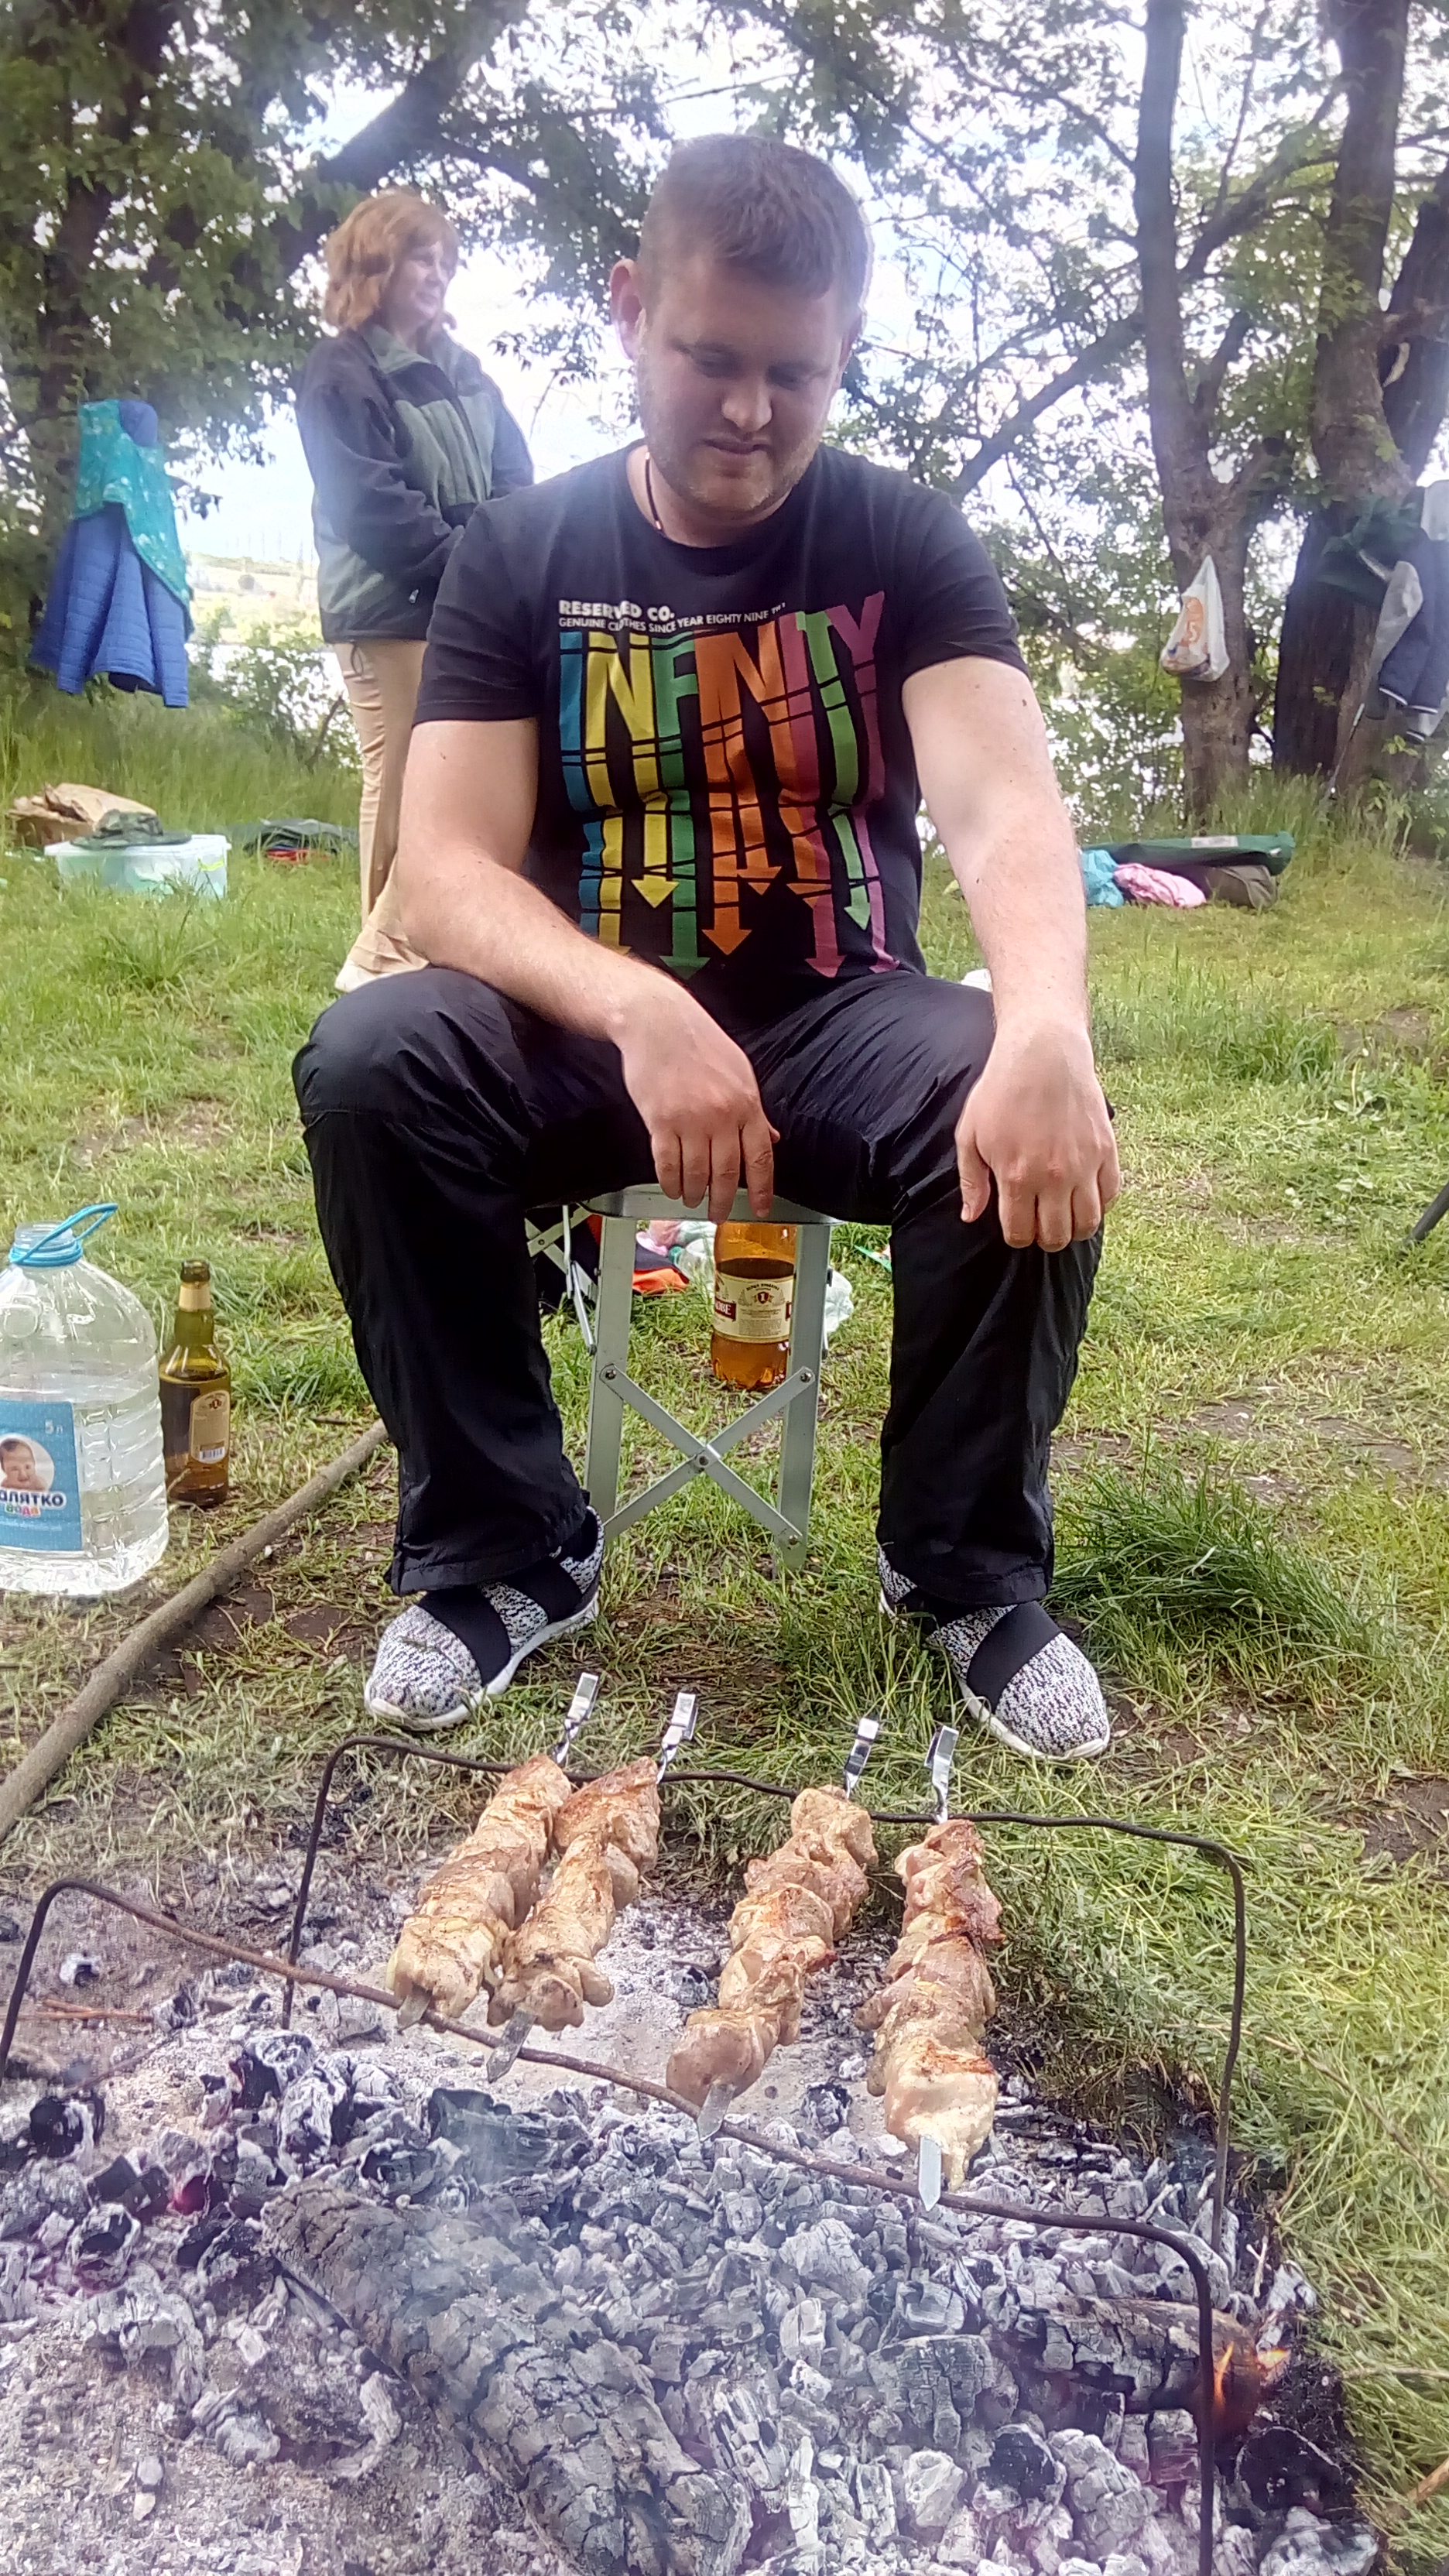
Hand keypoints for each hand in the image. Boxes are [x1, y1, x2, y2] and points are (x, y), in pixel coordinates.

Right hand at [614, 980, 776, 1221]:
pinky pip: (667, 1164)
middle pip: (727, 1173)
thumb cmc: (698, 1041)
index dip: (762, 1190)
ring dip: (695, 1193)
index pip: (760, 1158)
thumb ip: (754, 1109)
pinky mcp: (660, 1120)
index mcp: (746, 1103)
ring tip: (693, 1200)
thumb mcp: (739, 1071)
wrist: (657, 1021)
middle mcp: (721, 1115)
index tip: (760, 1209)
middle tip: (719, 1213)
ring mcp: (690, 1119)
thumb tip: (769, 1137)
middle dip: (723, 1200)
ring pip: (696, 1173)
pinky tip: (672, 1187)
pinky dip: (670, 1182)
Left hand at [956, 1019, 1119, 1250]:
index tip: (1016, 1225)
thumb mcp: (970, 1134)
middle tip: (1040, 1223)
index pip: (1020, 1234)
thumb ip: (971, 1181)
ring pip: (1088, 1224)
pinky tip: (1085, 1196)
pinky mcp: (1106, 1151)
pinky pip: (1111, 1196)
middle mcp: (1053, 1178)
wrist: (1043, 1053)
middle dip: (1045, 1238)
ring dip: (1074, 1228)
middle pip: (1056, 1236)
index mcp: (1015, 1177)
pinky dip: (1100, 1205)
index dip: (1017, 1237)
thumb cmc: (1001, 1092)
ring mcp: (1084, 1166)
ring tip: (1064, 1216)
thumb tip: (971, 1217)